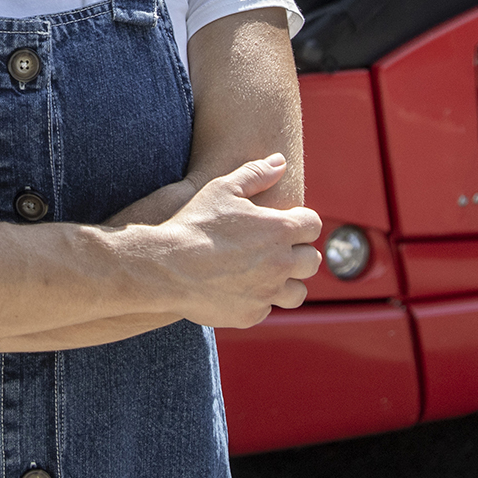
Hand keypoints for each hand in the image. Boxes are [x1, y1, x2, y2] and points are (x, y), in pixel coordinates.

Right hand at [152, 154, 322, 328]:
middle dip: (297, 253)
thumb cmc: (194, 224)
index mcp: (279, 229)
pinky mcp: (251, 315)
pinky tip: (241, 289)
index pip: (313, 226)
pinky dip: (259, 301)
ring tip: (267, 274)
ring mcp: (267, 292)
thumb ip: (256, 173)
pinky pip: (267, 309)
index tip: (285, 223)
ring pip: (297, 292)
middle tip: (275, 249)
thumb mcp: (222, 188)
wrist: (165, 266)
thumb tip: (279, 162)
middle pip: (311, 261)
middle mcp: (280, 263)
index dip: (300, 222)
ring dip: (287, 283)